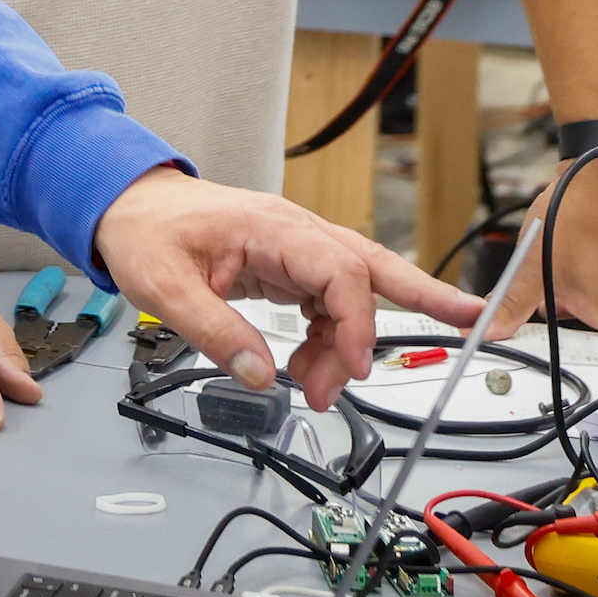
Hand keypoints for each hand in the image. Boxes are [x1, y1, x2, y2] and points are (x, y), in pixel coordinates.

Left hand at [89, 167, 477, 405]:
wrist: (125, 206)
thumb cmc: (144, 231)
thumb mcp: (164, 287)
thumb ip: (215, 332)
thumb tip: (262, 376)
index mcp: (272, 227)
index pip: (339, 271)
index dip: (355, 322)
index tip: (352, 367)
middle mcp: (294, 234)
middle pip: (372, 267)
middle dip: (423, 299)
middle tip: (472, 324)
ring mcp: (294, 250)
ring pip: (351, 294)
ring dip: (348, 345)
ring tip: (322, 390)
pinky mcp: (286, 267)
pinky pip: (326, 304)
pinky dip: (328, 340)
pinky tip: (310, 369)